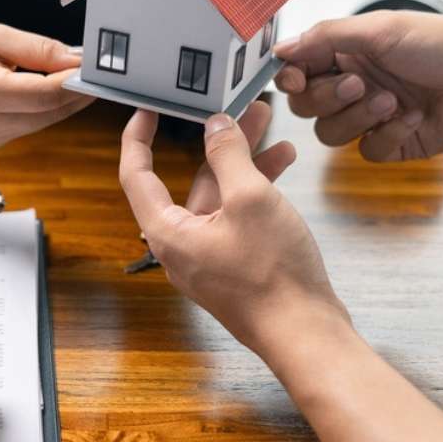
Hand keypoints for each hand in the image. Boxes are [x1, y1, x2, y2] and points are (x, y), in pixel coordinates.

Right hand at [0, 16, 92, 148]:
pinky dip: (39, 109)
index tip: (97, 71)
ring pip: (40, 123)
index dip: (76, 84)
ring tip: (72, 76)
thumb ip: (38, 50)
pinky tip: (41, 89)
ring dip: (60, 102)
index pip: (42, 95)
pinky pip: (25, 126)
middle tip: (97, 72)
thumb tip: (78, 61)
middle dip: (75, 93)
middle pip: (47, 114)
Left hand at [118, 102, 348, 354]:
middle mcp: (181, 245)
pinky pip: (237, 216)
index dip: (137, 137)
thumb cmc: (273, 274)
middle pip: (190, 180)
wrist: (306, 333)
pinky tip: (282, 163)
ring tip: (270, 126)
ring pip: (220, 196)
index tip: (146, 109)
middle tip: (237, 108)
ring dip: (244, 161)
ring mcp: (209, 256)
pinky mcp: (236, 264)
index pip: (136, 174)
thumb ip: (228, 155)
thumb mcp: (250, 198)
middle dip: (216, 141)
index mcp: (168, 231)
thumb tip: (215, 126)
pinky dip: (256, 189)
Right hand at [273, 11, 442, 160]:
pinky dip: (388, 135)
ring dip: (359, 117)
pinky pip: (367, 151)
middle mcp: (354, 84)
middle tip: (360, 83)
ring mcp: (370, 116)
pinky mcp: (391, 143)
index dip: (292, 79)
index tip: (297, 79)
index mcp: (347, 53)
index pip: (298, 71)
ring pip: (330, 133)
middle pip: (306, 106)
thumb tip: (279, 49)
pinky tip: (414, 117)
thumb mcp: (380, 30)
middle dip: (328, 97)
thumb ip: (324, 38)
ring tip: (393, 101)